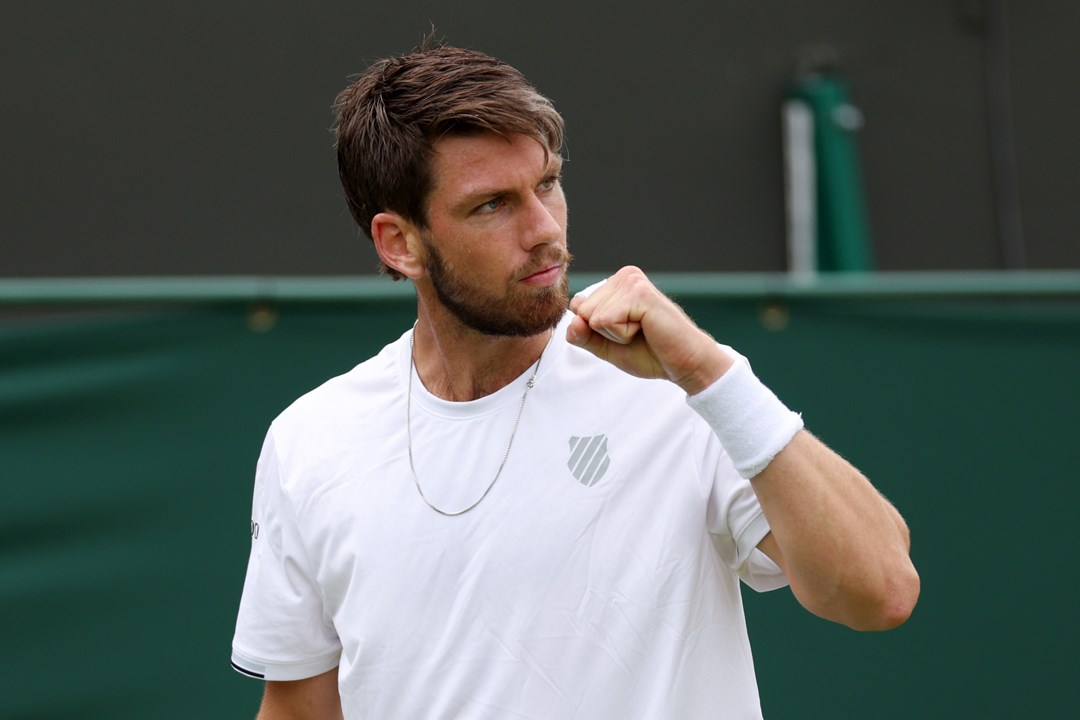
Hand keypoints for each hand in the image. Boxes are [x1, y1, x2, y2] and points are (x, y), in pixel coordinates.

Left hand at [566, 266, 733, 394]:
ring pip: (592, 317)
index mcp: (616, 284)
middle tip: (637, 333)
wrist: (684, 364)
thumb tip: (573, 322)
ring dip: (616, 334)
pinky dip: (622, 335)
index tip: (627, 332)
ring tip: (643, 331)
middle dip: (606, 332)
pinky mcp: (639, 293)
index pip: (578, 307)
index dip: (596, 331)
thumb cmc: (650, 353)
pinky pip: (605, 320)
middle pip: (583, 311)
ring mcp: (632, 281)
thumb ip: (584, 336)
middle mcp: (624, 275)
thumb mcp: (606, 347)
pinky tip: (646, 329)